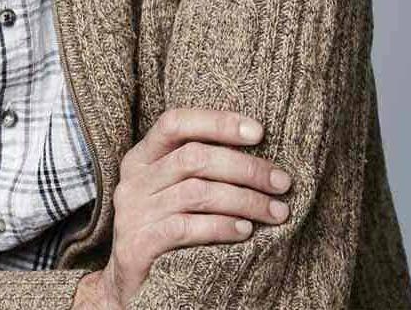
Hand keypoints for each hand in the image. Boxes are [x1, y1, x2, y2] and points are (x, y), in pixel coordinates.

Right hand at [95, 107, 292, 308]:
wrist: (129, 288)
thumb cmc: (166, 231)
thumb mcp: (175, 192)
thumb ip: (200, 169)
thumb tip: (259, 150)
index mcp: (142, 157)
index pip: (175, 123)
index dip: (217, 122)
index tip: (259, 132)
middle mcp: (134, 180)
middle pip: (193, 158)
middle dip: (245, 167)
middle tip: (282, 182)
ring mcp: (133, 212)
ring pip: (196, 192)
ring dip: (245, 200)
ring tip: (275, 211)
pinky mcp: (137, 245)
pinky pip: (186, 228)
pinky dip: (221, 226)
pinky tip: (246, 231)